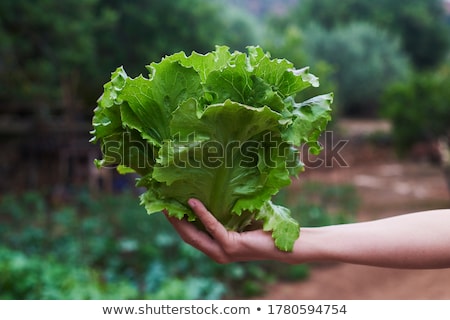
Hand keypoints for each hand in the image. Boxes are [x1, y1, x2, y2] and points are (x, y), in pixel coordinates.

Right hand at [165, 198, 293, 262]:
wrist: (282, 244)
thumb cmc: (262, 229)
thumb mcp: (237, 220)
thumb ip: (223, 212)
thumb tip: (210, 189)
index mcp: (216, 248)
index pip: (190, 236)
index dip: (176, 222)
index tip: (166, 206)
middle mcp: (216, 253)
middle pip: (186, 236)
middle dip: (172, 220)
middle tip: (161, 203)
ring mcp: (222, 252)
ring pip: (193, 234)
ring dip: (180, 218)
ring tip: (170, 203)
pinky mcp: (230, 246)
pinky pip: (212, 227)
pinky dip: (201, 213)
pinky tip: (193, 202)